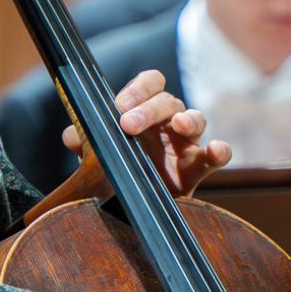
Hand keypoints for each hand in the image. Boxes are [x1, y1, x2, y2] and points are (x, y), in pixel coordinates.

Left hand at [61, 69, 230, 196]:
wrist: (133, 208)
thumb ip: (85, 143)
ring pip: (196, 119)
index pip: (150, 83)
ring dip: (188, 119)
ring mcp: (186, 143)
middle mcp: (168, 122)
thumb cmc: (120, 171)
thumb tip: (70, 136)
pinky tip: (217, 149)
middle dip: (148, 109)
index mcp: (145, 110)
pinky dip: (220, 151)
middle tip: (128, 124)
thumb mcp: (99, 156)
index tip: (119, 105)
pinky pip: (216, 156)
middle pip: (168, 101)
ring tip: (179, 124)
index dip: (138, 88)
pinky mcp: (198, 169)